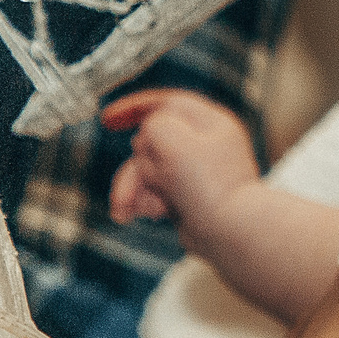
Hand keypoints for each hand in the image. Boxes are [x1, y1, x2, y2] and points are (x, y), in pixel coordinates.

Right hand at [101, 89, 258, 247]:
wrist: (230, 233)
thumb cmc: (209, 187)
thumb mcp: (172, 139)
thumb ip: (152, 125)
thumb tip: (146, 137)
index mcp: (208, 122)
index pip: (166, 104)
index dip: (132, 108)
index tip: (108, 120)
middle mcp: (203, 144)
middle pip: (151, 143)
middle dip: (134, 167)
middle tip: (129, 188)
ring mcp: (196, 171)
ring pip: (149, 170)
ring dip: (134, 189)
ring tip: (127, 209)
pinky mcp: (189, 196)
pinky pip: (156, 191)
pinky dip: (145, 201)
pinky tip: (145, 213)